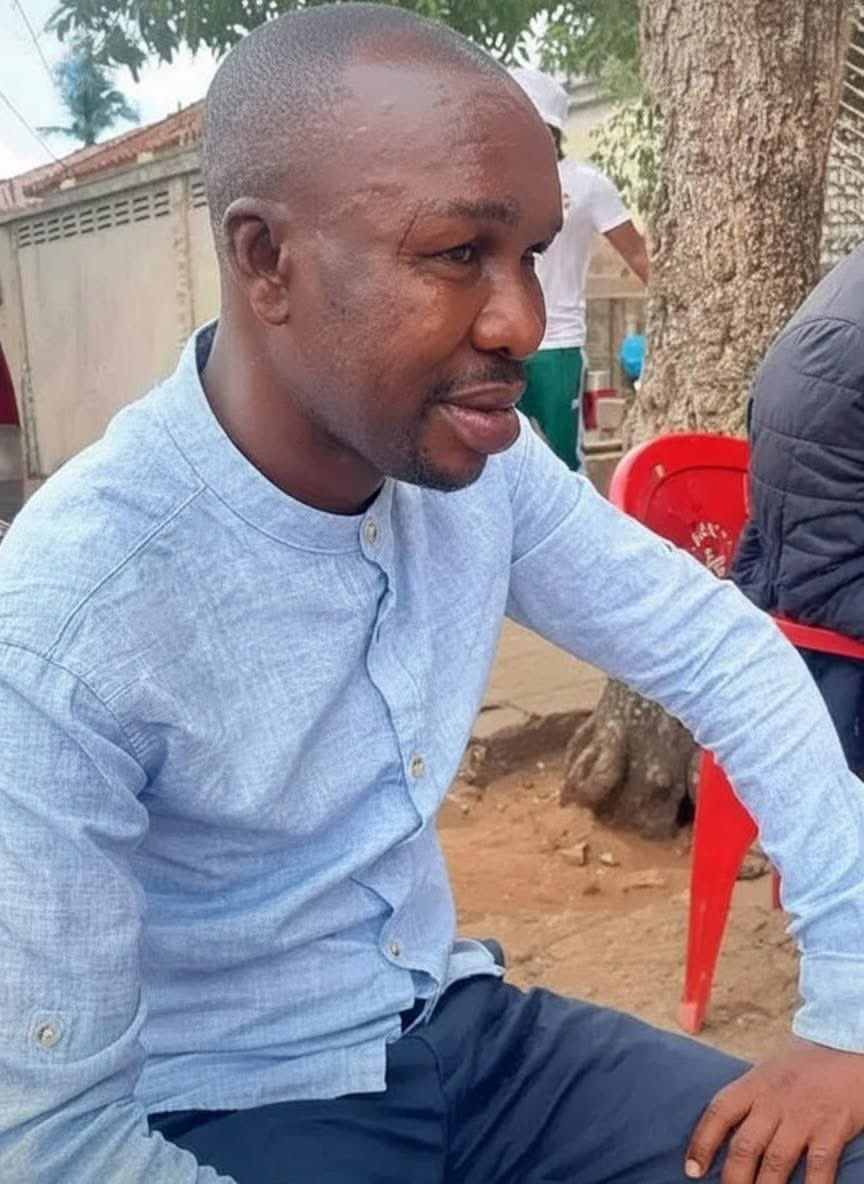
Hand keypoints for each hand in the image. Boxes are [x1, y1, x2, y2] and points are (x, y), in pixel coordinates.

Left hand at [686, 1037, 863, 1182]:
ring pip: (775, 1162)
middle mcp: (774, 1100)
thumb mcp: (769, 1071)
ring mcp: (803, 1115)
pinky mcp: (832, 1127)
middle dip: (734, 1177)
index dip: (702, 1143)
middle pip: (744, 1146)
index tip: (692, 1169)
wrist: (847, 1046)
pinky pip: (818, 1167)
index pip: (718, 1113)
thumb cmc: (806, 1064)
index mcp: (754, 1083)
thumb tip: (728, 1127)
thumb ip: (751, 1097)